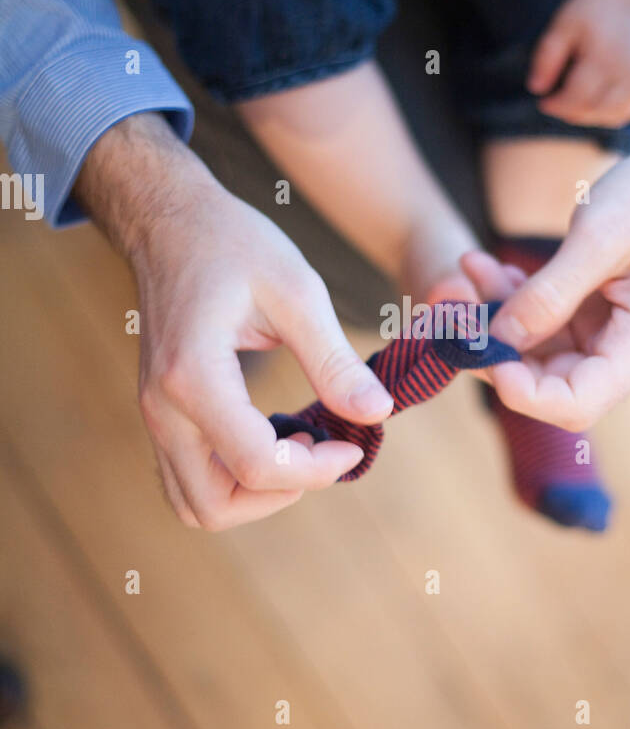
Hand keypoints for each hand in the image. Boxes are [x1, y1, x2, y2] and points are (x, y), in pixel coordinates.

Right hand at [76, 116, 393, 529]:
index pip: (256, 465)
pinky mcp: (160, 414)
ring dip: (252, 496)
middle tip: (323, 453)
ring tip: (300, 451)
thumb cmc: (233, 244)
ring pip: (194, 504)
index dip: (316, 471)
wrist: (171, 221)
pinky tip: (274, 440)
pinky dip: (232, 481)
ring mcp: (154, 415)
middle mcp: (163, 408)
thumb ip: (334, 360)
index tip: (354, 444)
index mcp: (194, 376)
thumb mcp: (297, 291)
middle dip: (280, 494)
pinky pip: (188, 479)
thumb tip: (376, 413)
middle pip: (213, 507)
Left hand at [462, 133, 629, 430]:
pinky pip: (551, 323)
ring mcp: (618, 336)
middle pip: (553, 384)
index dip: (521, 392)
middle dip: (499, 352)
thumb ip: (547, 295)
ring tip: (469, 269)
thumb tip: (498, 341)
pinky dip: (518, 299)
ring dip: (501, 317)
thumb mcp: (598, 237)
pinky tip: (486, 267)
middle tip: (453, 312)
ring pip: (544, 352)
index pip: (577, 404)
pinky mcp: (604, 315)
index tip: (478, 352)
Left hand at [528, 0, 629, 127]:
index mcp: (604, 61)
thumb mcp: (562, 25)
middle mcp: (629, 74)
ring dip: (595, 117)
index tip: (544, 102)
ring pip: (618, 116)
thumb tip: (536, 89)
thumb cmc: (592, 7)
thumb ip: (546, 57)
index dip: (556, 106)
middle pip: (597, 112)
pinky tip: (603, 104)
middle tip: (560, 104)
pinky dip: (618, 114)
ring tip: (579, 105)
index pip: (576, 101)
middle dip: (573, 114)